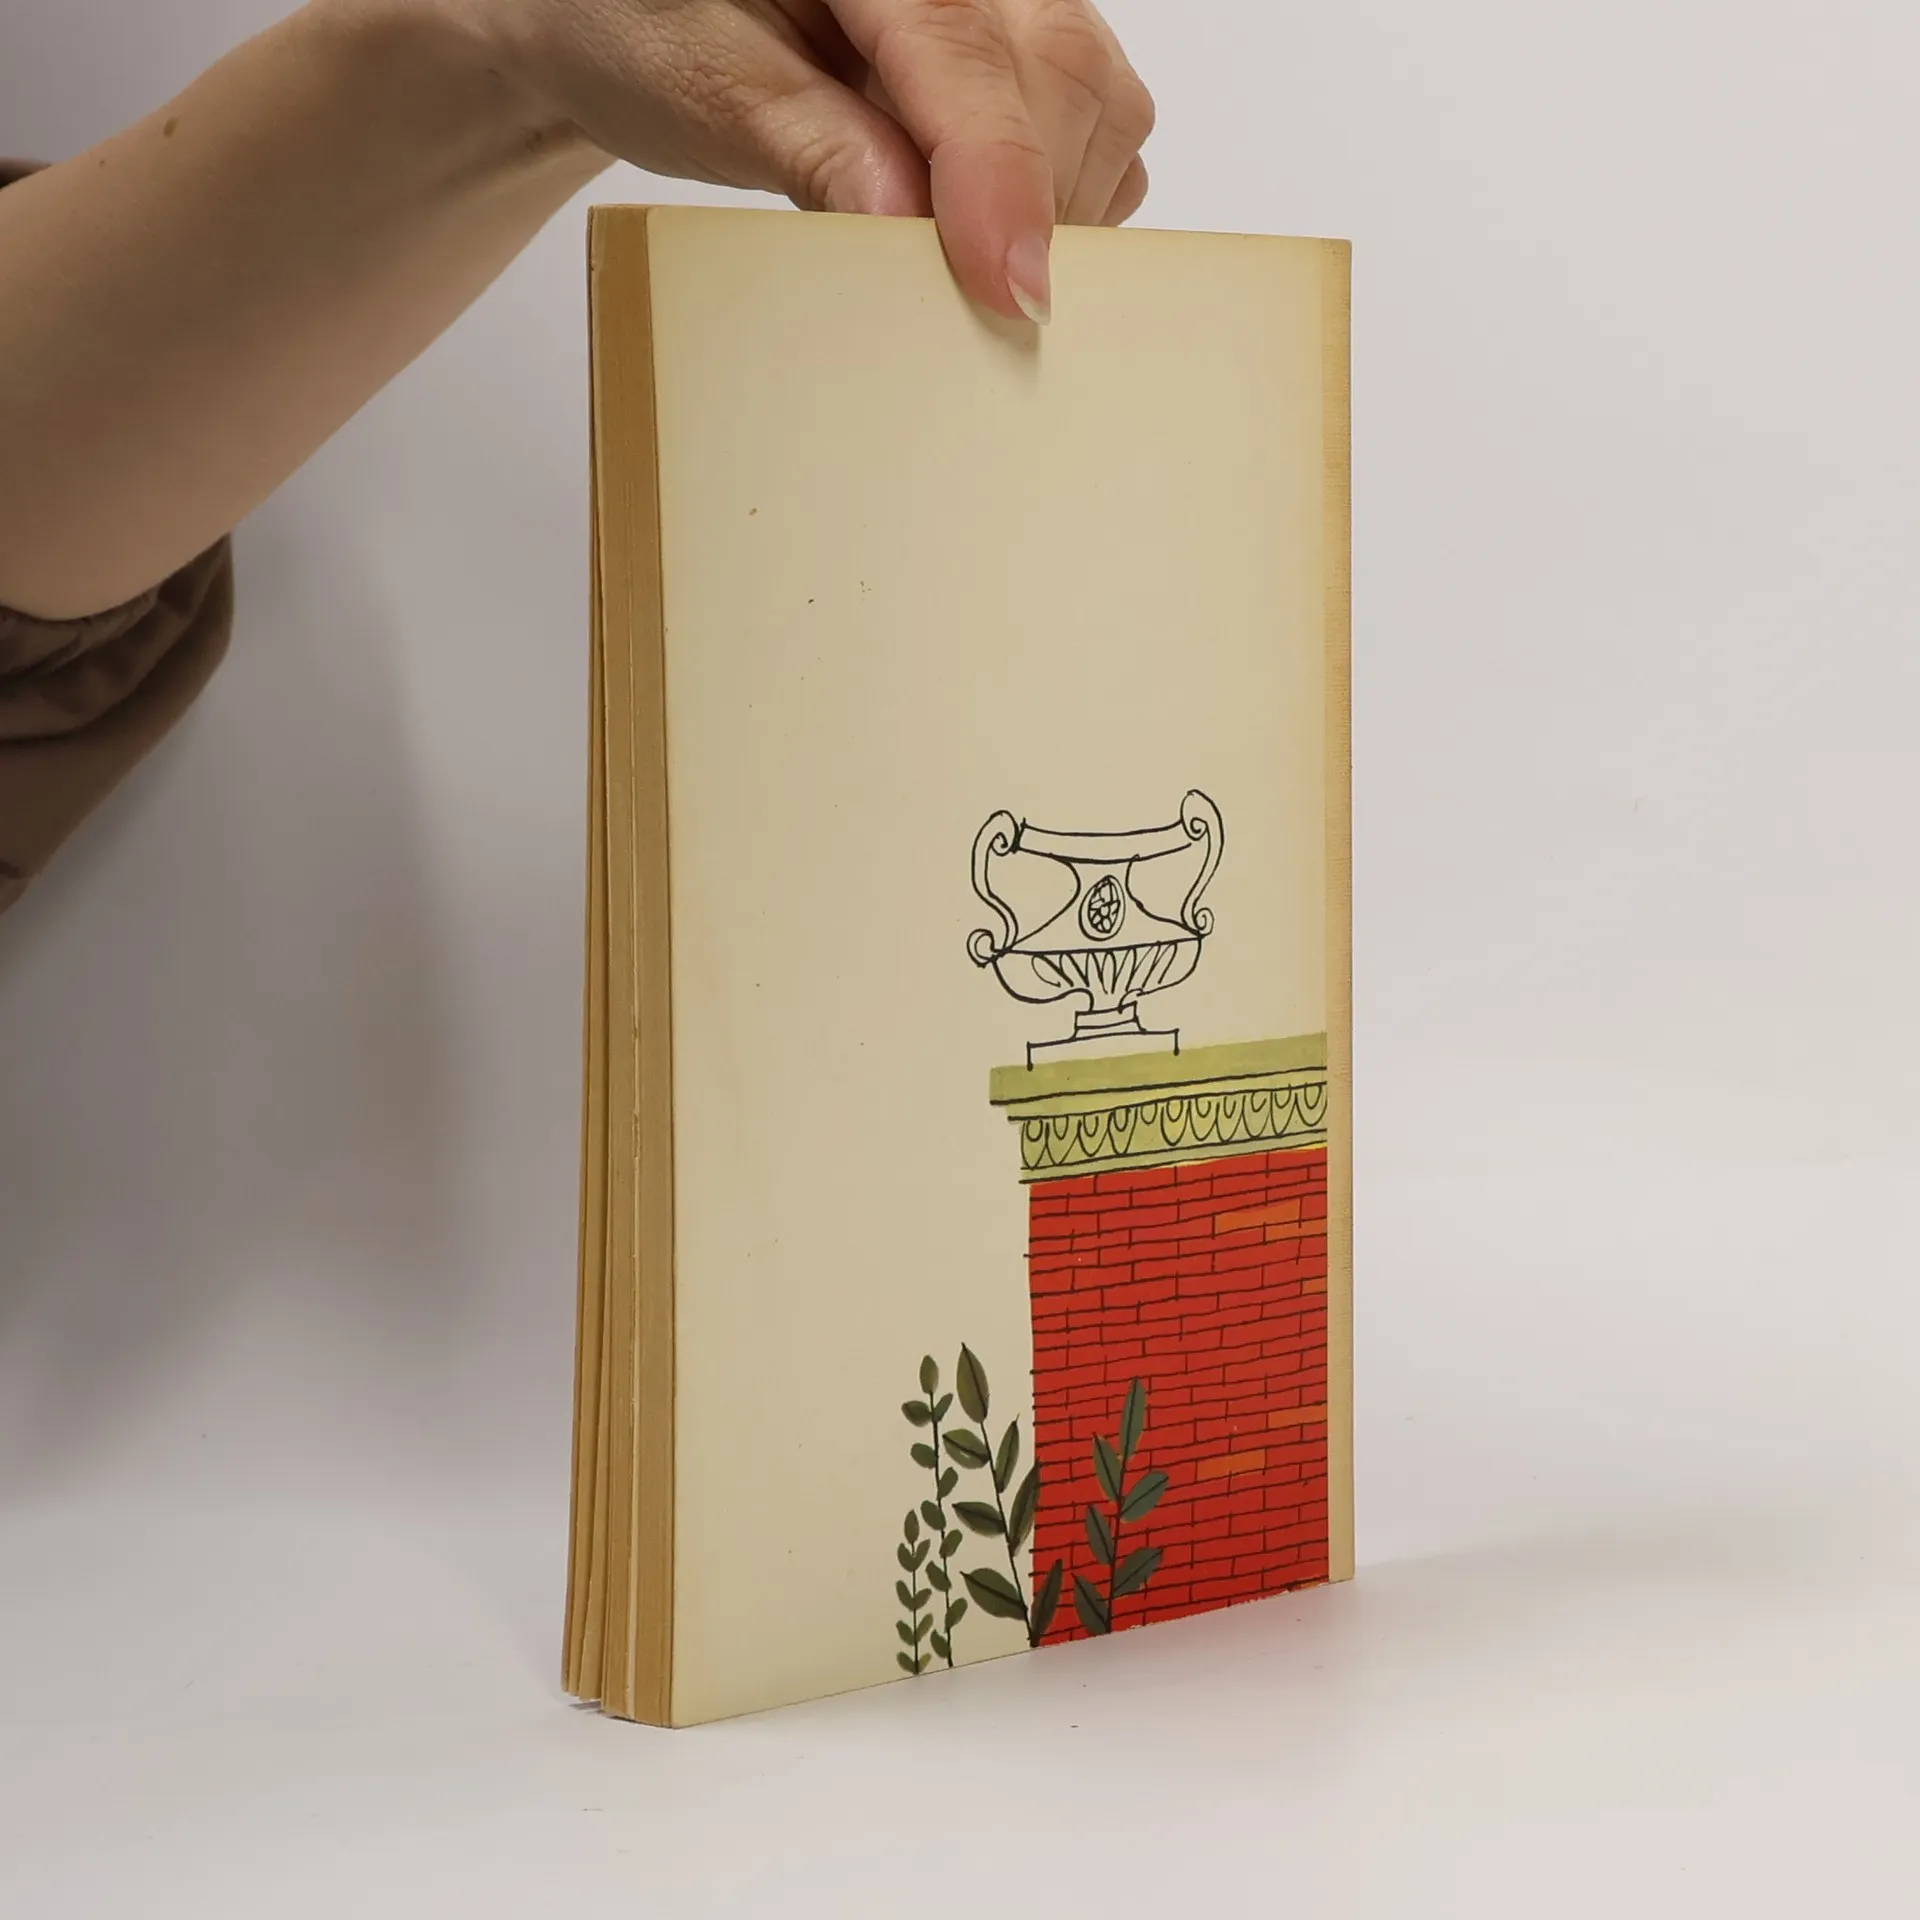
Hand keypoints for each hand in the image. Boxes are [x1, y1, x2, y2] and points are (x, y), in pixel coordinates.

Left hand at [451, 0, 1155, 319]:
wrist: (639, 18)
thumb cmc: (652, 30)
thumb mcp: (709, 89)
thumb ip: (811, 144)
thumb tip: (904, 220)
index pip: (967, 56)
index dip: (1000, 176)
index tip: (1009, 287)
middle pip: (1063, 74)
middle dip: (1032, 201)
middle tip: (970, 301)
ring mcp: (1007, 4)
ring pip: (1099, 105)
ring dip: (1051, 207)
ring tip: (954, 248)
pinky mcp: (1026, 55)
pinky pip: (1096, 129)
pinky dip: (1057, 199)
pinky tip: (978, 222)